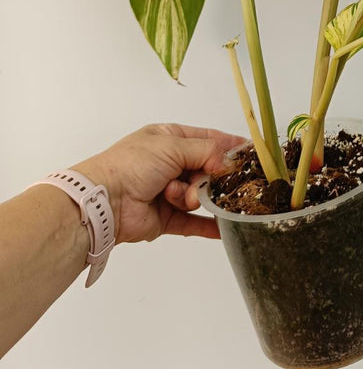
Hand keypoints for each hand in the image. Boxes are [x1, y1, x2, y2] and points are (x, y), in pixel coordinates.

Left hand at [75, 123, 244, 243]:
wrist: (105, 201)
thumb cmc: (133, 164)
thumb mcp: (172, 147)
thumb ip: (206, 151)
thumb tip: (228, 162)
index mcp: (170, 140)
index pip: (208, 139)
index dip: (229, 146)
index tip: (251, 154)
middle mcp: (170, 164)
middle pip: (207, 169)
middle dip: (210, 177)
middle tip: (210, 181)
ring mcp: (169, 192)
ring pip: (200, 195)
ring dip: (196, 197)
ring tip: (185, 198)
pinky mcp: (167, 218)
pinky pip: (194, 222)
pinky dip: (209, 226)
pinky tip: (226, 229)